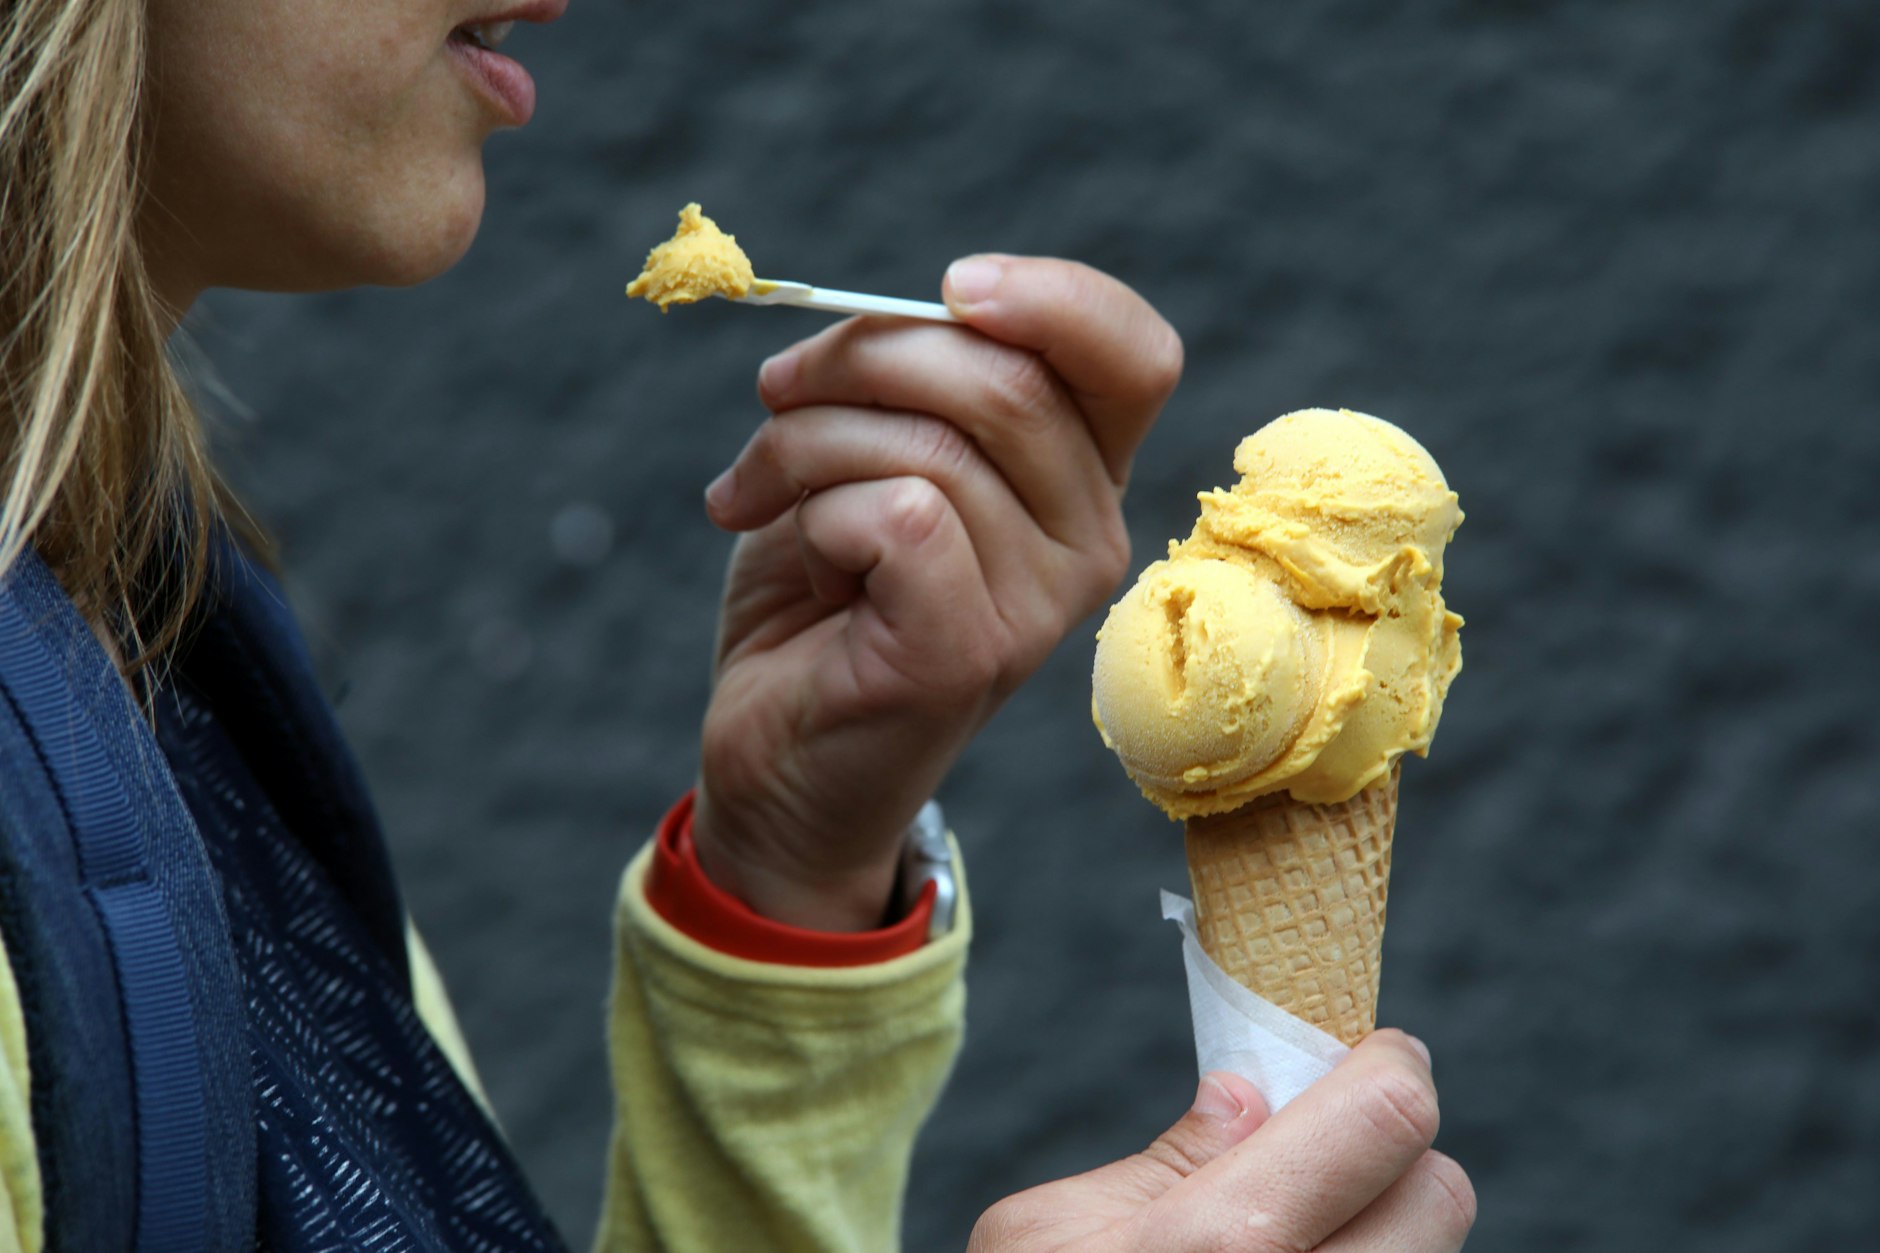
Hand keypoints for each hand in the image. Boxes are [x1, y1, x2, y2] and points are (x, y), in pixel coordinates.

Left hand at [693, 255, 1181, 928]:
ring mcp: (1040, 605)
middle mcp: (1089, 541)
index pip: (1134, 353)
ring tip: (758, 487)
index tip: (947, 289)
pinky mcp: (971, 651)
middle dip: (862, 355)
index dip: (1052, 294)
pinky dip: (814, 513)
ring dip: (805, 441)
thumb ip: (916, 381)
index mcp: (1079, 478)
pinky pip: (896, 513)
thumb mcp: (871, 454)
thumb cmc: (823, 596)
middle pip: (1010, 378)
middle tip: (776, 390)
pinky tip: (800, 559)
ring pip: (929, 444)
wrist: (773, 754)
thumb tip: (914, 306)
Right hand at [971, 1031, 1475, 1251]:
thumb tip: (1244, 1098)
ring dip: (1382, 1240)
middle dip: (1393, 1157)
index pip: (1386, 1125)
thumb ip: (1159, 1165)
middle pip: (1441, 1197)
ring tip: (1295, 1241)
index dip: (1390, 1070)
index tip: (1378, 1055)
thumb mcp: (1043, 1234)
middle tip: (1330, 1152)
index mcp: (1221, 1247)